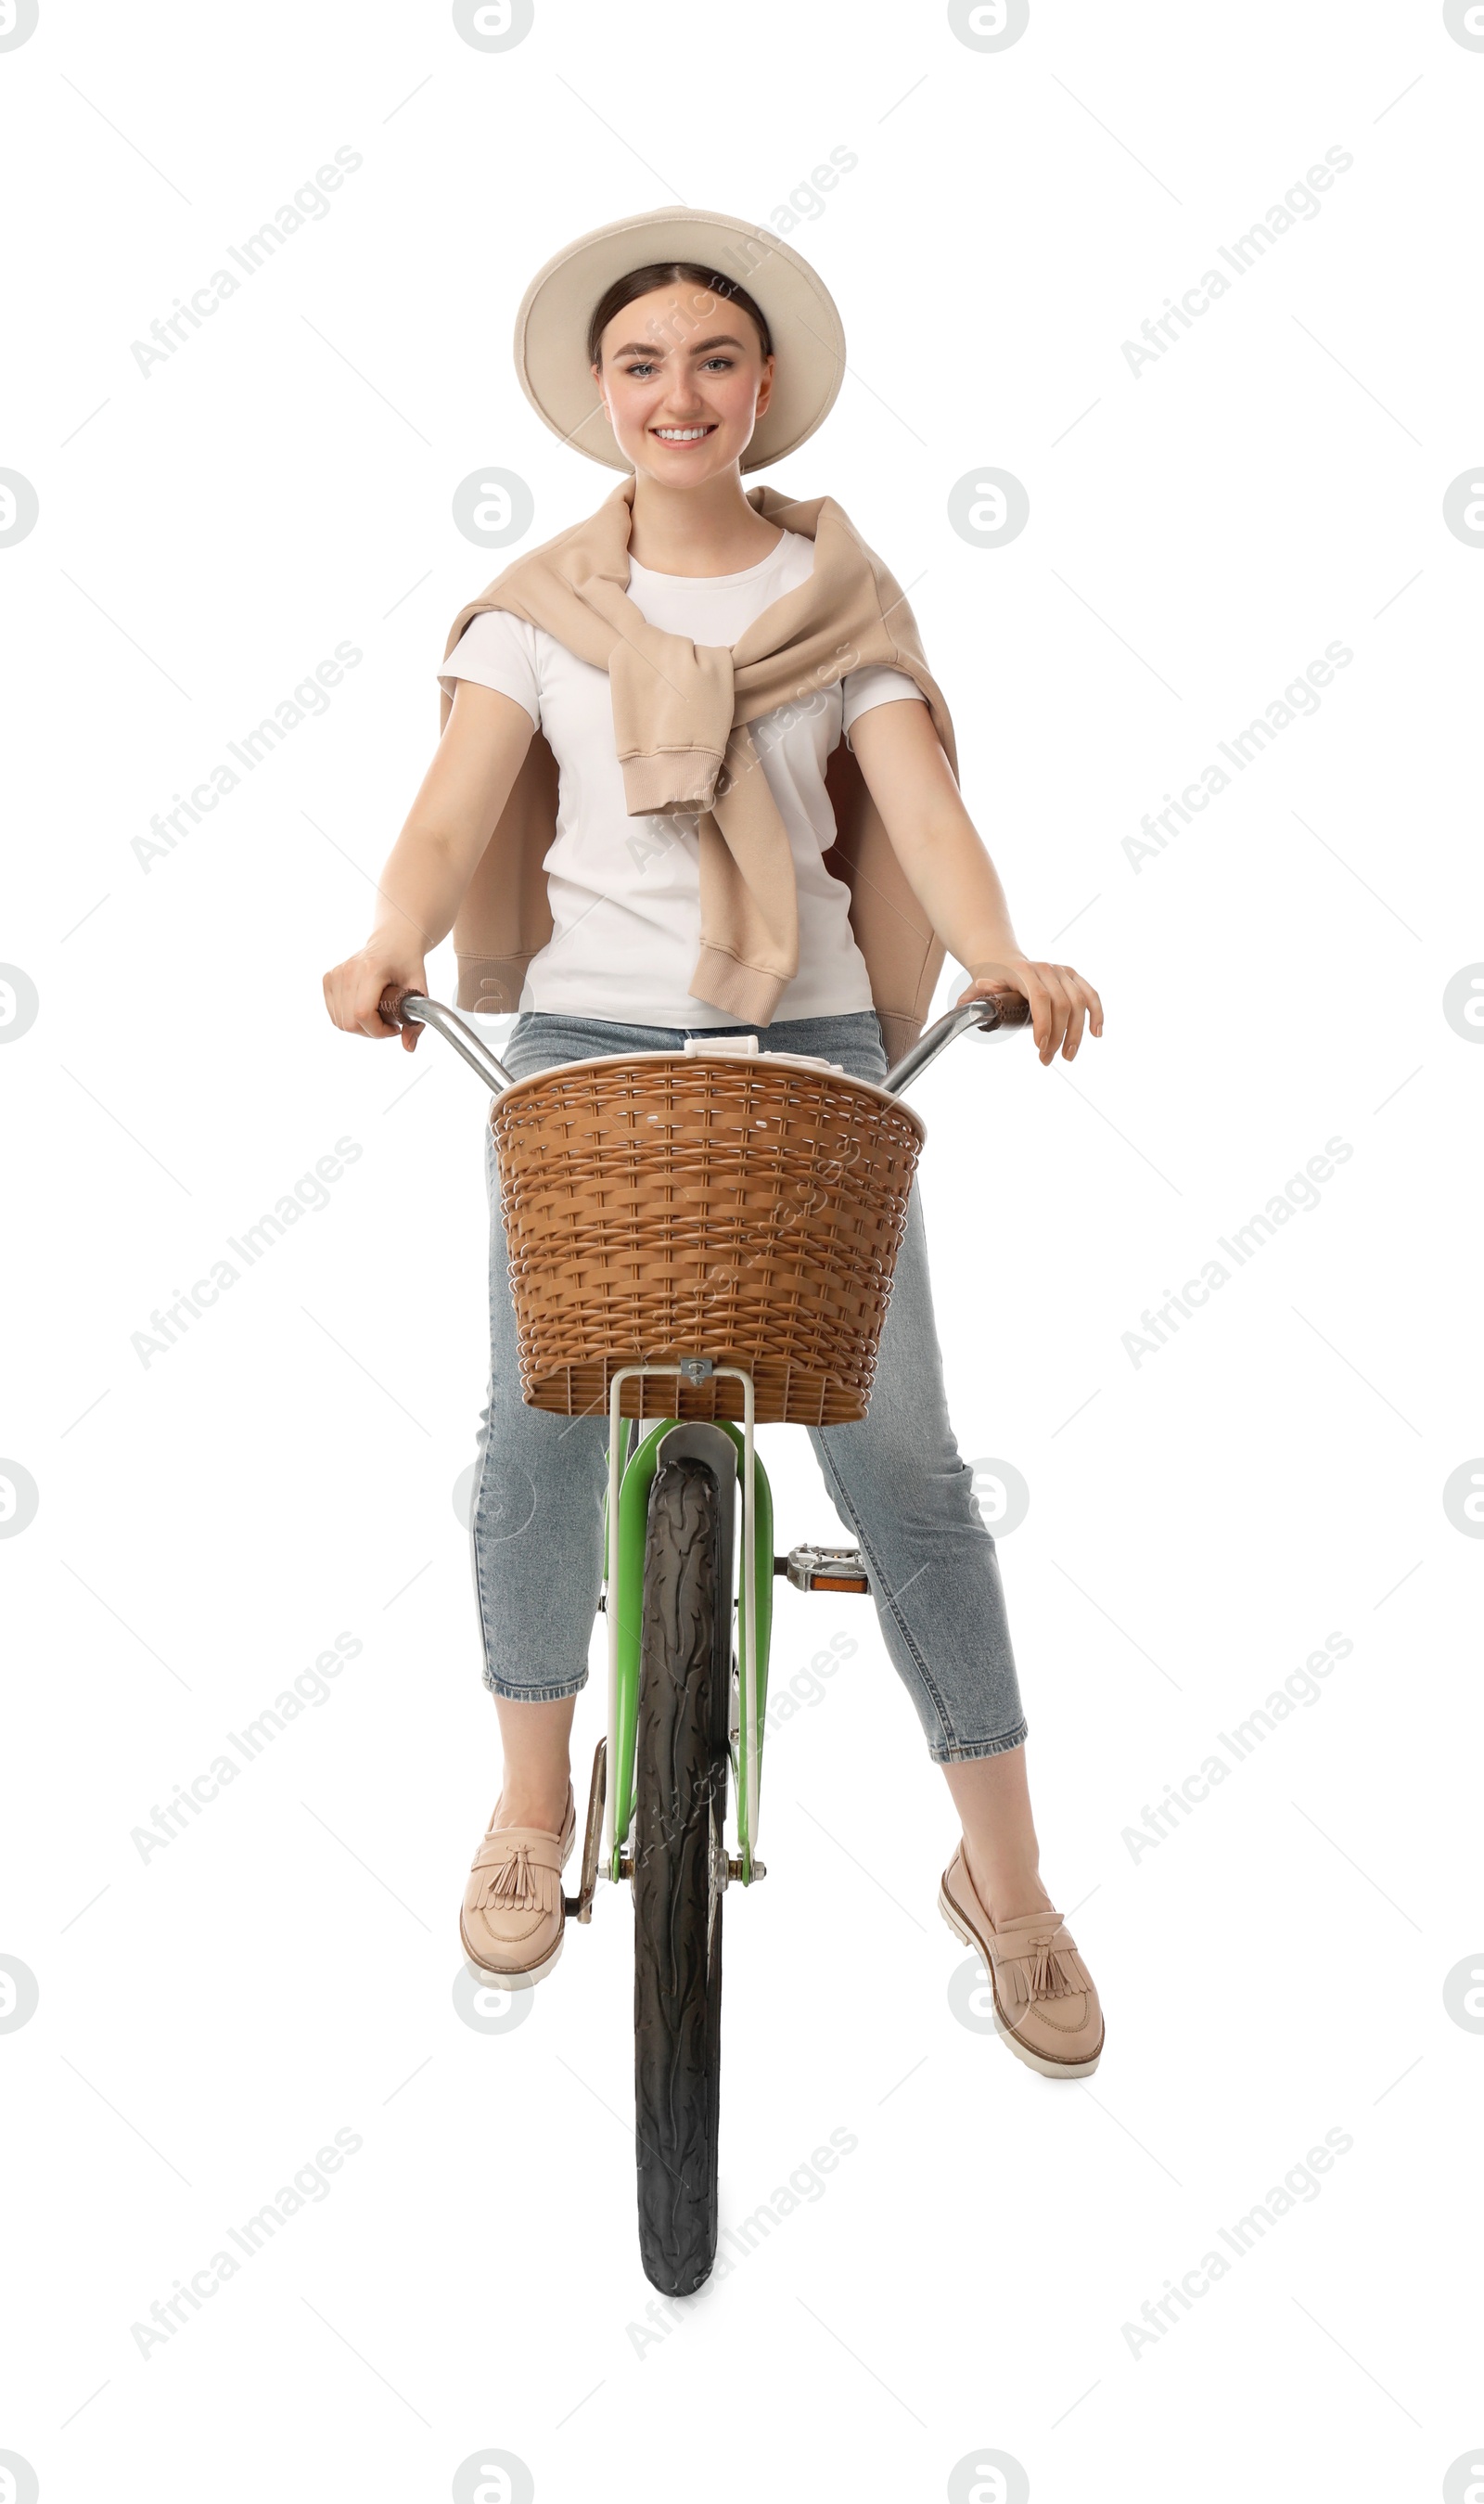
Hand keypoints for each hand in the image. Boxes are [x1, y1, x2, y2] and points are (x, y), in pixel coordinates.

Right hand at [322, 948, 427, 1052]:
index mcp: (371, 970)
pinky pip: (334, 1014)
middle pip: (350, 1022)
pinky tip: (364, 1009)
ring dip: (360, 1027)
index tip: (394, 1027)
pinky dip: (348, 1019)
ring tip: (377, 1015)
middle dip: (371, 1031)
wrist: (393, 940)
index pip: (363, 1014)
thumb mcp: (419, 989)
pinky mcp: (328, 978)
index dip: (378, 1030)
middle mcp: (348, 970)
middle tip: (387, 1023)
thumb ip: (416, 1021)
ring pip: (340, 1022)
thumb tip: (409, 1047)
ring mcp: (335, 974)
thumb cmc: (407, 963)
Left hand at [955, 959, 1103, 1064]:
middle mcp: (1046, 969)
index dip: (1044, 1024)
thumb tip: (968, 1005)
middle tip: (1047, 1060)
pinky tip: (1096, 1034)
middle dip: (1057, 1036)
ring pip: (1079, 1003)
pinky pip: (1090, 994)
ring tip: (1067, 1056)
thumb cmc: (989, 979)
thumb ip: (972, 996)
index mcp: (1024, 972)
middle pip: (1062, 1004)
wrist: (1001, 960)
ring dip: (1076, 1033)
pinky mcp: (1072, 976)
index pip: (1040, 998)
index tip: (1040, 1048)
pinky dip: (1096, 1013)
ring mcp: (1061, 971)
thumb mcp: (976, 988)